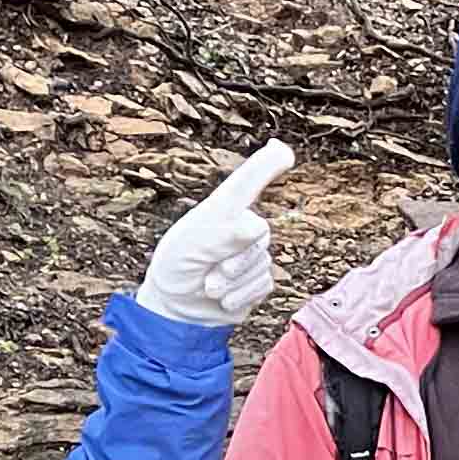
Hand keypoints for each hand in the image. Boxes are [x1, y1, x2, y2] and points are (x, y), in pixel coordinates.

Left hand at [137, 140, 294, 328]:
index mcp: (222, 210)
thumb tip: (257, 229)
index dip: (266, 165)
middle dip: (234, 261)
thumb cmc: (176, 267)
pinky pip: (263, 285)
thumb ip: (223, 236)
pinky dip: (240, 296)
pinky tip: (223, 298)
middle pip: (260, 235)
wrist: (178, 308)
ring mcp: (253, 253)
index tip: (282, 151)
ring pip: (261, 264)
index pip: (247, 182)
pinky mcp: (260, 279)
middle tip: (207, 275)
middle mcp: (242, 227)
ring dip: (232, 283)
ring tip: (209, 287)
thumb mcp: (190, 247)